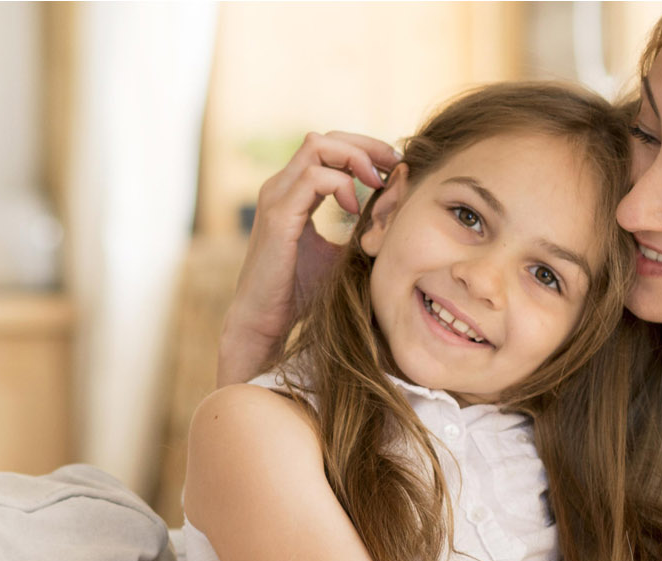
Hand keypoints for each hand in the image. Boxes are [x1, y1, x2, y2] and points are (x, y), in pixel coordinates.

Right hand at [217, 132, 401, 386]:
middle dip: (365, 146)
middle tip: (394, 166)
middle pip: (325, 138)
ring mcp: (276, 197)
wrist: (264, 322)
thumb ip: (361, 227)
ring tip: (377, 185)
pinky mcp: (277, 215)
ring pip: (317, 145)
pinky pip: (313, 177)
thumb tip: (397, 211)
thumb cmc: (299, 293)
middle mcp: (280, 187)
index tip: (394, 167)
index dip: (364, 149)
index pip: (328, 148)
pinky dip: (342, 184)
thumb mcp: (339, 252)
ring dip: (356, 159)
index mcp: (292, 192)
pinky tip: (355, 209)